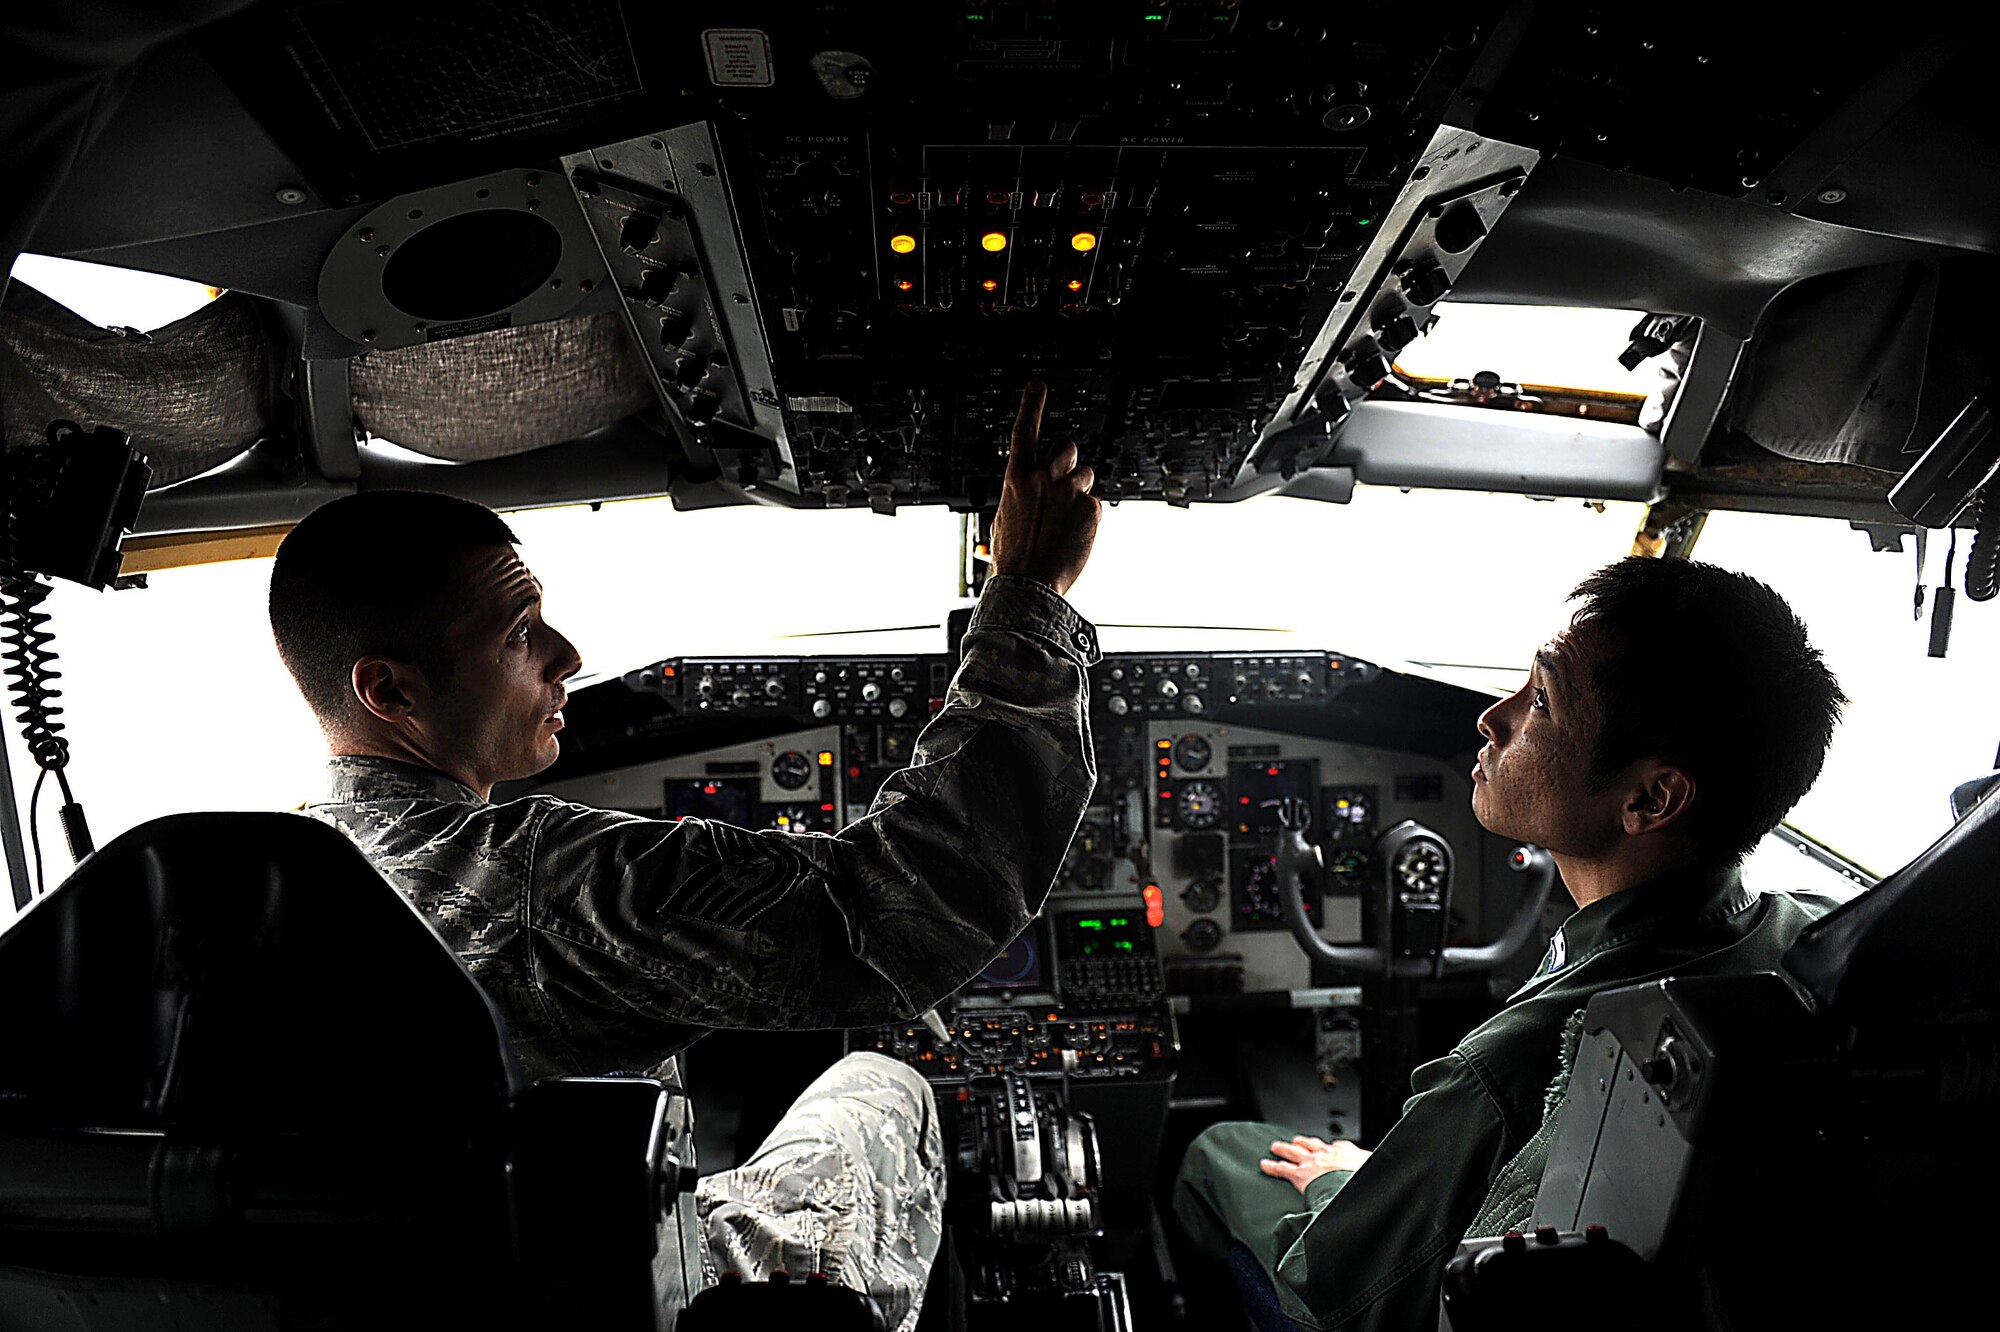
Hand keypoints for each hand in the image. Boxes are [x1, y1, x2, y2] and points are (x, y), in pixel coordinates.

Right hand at [988, 380, 1100, 596]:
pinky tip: (1074, 534)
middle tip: (1062, 485)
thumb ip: (1023, 493)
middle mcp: (1043, 478)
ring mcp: (1068, 491)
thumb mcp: (1006, 516)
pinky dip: (1088, 517)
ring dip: (1079, 491)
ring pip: (1086, 475)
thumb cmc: (1015, 557)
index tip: (1039, 385)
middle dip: (1068, 461)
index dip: (1031, 404)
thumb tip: (1034, 489)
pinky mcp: (1090, 508)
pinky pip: (1095, 502)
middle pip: (1067, 447)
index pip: (1024, 431)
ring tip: (1065, 520)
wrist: (1029, 584)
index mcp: (1017, 478)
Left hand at [1260, 1135, 1371, 1194]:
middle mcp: (1327, 1154)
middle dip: (1304, 1143)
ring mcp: (1312, 1163)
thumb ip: (1375, 1176)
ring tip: (1277, 1146)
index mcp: (1346, 1153)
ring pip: (1294, 1151)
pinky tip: (1265, 1164)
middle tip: (1297, 1141)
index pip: (1338, 1147)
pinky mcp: (1300, 1174)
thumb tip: (1386, 1177)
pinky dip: (1272, 1166)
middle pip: (1313, 1145)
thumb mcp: (1374, 1174)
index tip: (1331, 1148)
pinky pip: (1282, 1168)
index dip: (1333, 1148)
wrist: (1353, 1186)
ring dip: (1285, 1148)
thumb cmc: (1366, 1181)